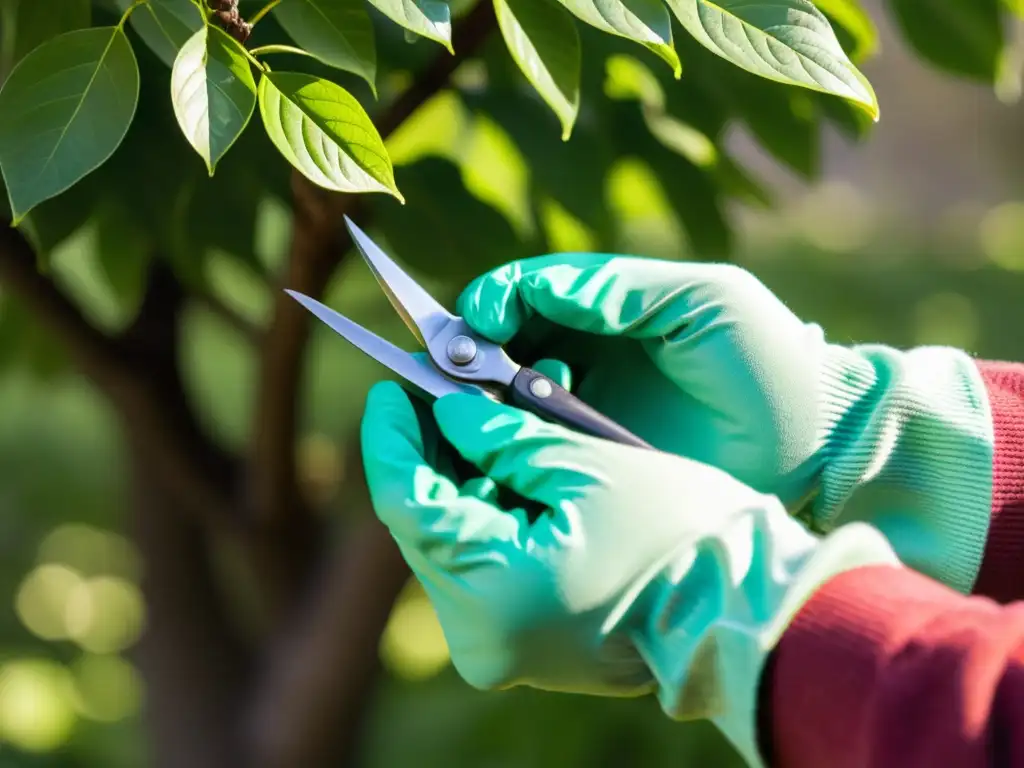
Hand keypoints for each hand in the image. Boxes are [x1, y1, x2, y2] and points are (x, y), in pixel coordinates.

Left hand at [361, 381, 896, 766]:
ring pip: (452, 542)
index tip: (389, 390)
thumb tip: (450, 410)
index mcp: (495, 593)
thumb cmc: (685, 536)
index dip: (390, 440)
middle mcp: (482, 635)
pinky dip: (490, 511)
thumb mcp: (589, 466)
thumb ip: (505, 436)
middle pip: (424, 523)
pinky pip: (482, 566)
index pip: (407, 503)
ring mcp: (501, 645)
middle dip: (429, 451)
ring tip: (484, 413)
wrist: (747, 611)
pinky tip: (507, 461)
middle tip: (435, 392)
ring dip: (464, 474)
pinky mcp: (523, 642)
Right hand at [457, 254, 992, 593]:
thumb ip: (620, 288)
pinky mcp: (593, 464)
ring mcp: (586, 413)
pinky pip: (532, 451)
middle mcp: (586, 357)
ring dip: (487, 405)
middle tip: (460, 376)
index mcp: (607, 310)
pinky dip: (507, 449)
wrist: (815, 448)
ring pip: (505, 402)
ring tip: (502, 416)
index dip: (490, 302)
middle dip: (472, 356)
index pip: (525, 293)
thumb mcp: (704, 301)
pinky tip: (508, 454)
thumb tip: (530, 287)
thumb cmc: (767, 360)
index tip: (475, 323)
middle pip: (500, 346)